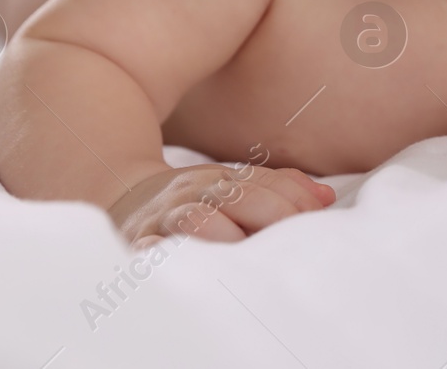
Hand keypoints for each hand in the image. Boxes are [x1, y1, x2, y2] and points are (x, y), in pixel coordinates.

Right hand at [108, 162, 335, 247]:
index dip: (294, 199)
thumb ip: (279, 189)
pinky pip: (153, 251)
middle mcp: (192, 192)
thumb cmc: (195, 200)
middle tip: (291, 242)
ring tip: (251, 257)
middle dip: (273, 215)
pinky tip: (200, 269)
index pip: (263, 182)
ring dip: (228, 236)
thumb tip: (325, 198)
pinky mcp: (138, 246)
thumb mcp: (234, 185)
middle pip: (238, 196)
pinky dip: (175, 257)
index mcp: (219, 178)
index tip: (317, 217)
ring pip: (198, 219)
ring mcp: (163, 218)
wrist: (121, 197)